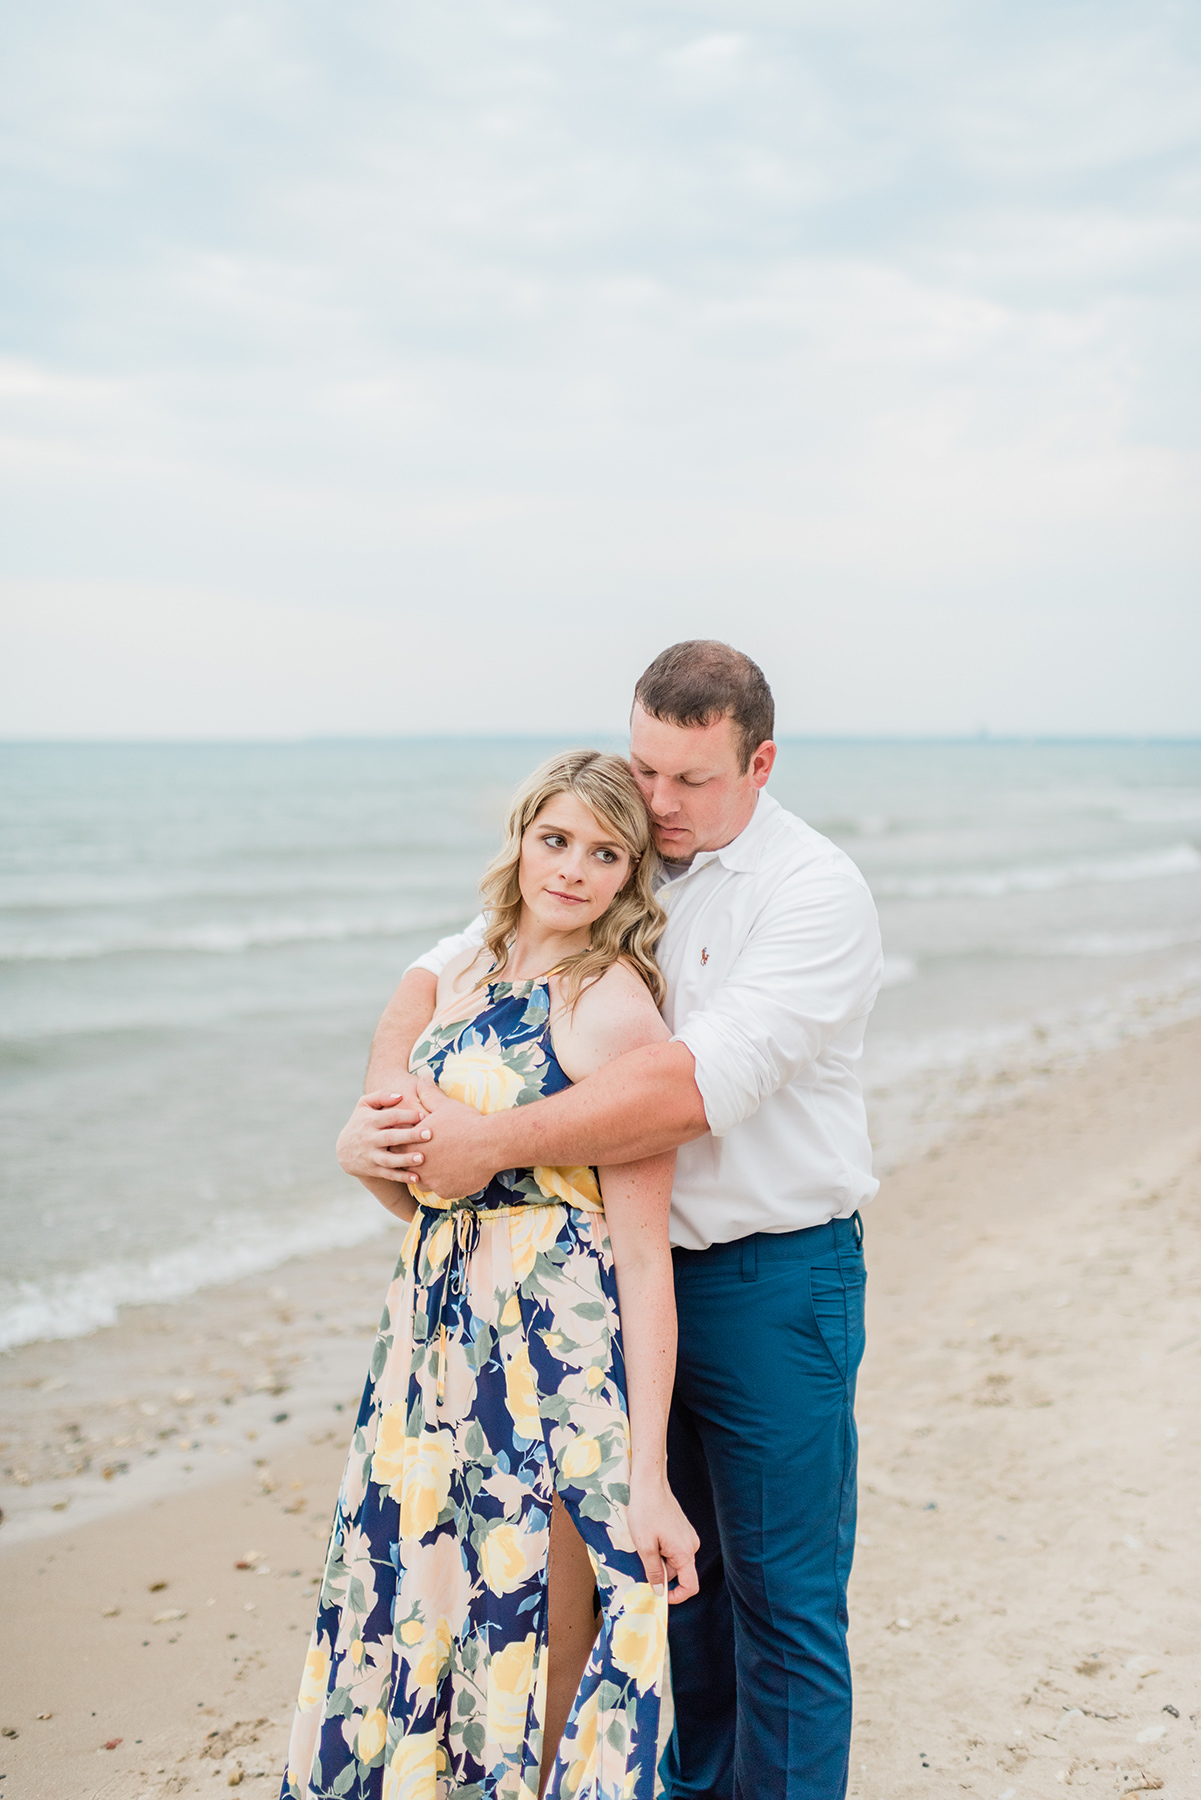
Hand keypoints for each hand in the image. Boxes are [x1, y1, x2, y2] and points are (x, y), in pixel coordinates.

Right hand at [336, 1082, 431, 1182]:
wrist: (344, 1151)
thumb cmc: (361, 1122)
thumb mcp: (364, 1105)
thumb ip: (381, 1096)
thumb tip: (400, 1096)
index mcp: (370, 1120)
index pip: (390, 1117)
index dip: (407, 1115)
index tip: (425, 1116)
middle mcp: (370, 1138)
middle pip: (390, 1137)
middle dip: (409, 1136)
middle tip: (429, 1134)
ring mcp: (371, 1155)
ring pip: (388, 1159)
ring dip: (405, 1159)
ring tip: (422, 1158)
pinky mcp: (373, 1169)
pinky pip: (388, 1175)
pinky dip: (401, 1177)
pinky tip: (416, 1177)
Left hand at [404, 1076, 502, 1198]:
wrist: (491, 1143)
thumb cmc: (467, 1122)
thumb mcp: (444, 1105)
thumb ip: (428, 1093)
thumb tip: (421, 1075)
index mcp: (412, 1144)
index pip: (397, 1147)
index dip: (406, 1143)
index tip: (415, 1141)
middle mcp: (418, 1165)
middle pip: (409, 1166)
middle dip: (417, 1161)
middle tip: (430, 1155)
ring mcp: (432, 1181)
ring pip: (424, 1181)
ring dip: (429, 1175)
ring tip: (441, 1166)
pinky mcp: (446, 1191)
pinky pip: (442, 1190)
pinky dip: (446, 1184)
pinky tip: (454, 1175)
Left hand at [626, 1472, 699, 1602]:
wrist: (650, 1484)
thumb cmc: (646, 1512)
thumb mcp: (645, 1546)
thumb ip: (653, 1572)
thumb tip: (660, 1591)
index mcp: (685, 1552)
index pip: (690, 1586)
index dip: (676, 1596)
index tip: (659, 1595)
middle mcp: (691, 1545)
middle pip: (679, 1572)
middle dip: (661, 1572)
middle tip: (642, 1560)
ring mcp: (687, 1536)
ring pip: (674, 1560)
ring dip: (659, 1559)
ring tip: (644, 1543)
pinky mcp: (682, 1529)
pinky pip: (673, 1548)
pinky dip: (661, 1549)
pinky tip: (649, 1535)